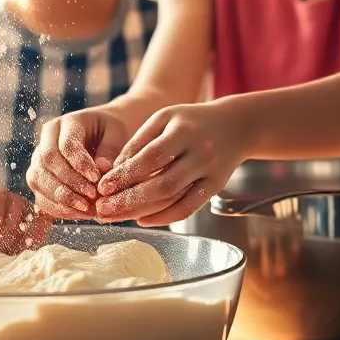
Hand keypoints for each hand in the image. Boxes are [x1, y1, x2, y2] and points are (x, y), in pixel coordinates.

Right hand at [25, 108, 130, 219]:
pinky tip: (79, 213)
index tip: (97, 178)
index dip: (79, 163)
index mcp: (66, 123)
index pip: (65, 144)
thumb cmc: (111, 133)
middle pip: (47, 161)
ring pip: (38, 179)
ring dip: (61, 198)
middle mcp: (46, 139)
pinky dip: (58, 208)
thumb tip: (102, 169)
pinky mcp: (40, 179)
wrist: (104, 135)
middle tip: (92, 197)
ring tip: (86, 209)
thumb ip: (110, 150)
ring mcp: (39, 159)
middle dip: (69, 183)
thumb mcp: (117, 135)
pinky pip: (40, 196)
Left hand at [95, 101, 253, 226]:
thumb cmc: (191, 120)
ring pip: (173, 199)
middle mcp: (200, 153)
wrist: (237, 125)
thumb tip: (113, 171)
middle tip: (102, 210)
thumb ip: (138, 142)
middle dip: (129, 200)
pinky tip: (142, 219)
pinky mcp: (216, 187)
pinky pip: (189, 208)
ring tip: (114, 216)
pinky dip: (164, 217)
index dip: (125, 175)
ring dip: (141, 211)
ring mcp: (210, 172)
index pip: (151, 158)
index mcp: (183, 131)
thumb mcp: (163, 119)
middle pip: (162, 184)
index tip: (102, 187)